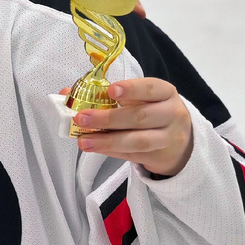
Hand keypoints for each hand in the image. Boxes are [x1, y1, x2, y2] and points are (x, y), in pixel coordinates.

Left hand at [66, 77, 193, 176]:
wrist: (179, 141)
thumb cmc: (151, 111)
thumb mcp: (139, 98)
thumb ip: (106, 95)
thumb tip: (66, 93)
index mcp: (165, 92)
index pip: (151, 88)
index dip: (132, 89)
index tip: (111, 90)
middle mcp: (171, 114)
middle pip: (140, 116)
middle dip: (108, 118)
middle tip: (82, 118)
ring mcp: (168, 138)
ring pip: (138, 141)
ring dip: (107, 141)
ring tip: (84, 141)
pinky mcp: (159, 156)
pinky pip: (133, 155)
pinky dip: (111, 151)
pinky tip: (95, 148)